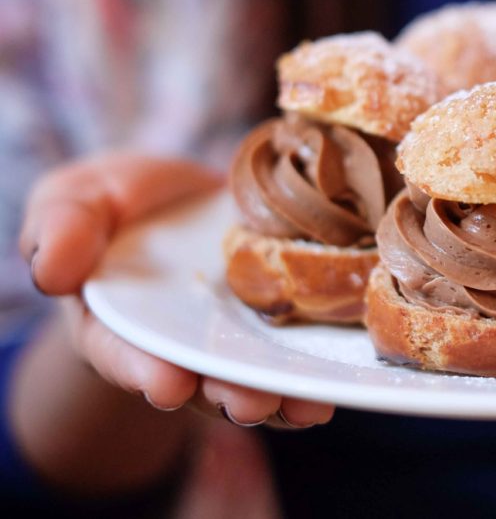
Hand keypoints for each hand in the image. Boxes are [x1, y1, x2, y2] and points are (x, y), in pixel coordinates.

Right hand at [20, 153, 334, 427]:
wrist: (187, 198)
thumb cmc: (120, 204)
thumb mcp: (79, 200)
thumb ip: (63, 229)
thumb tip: (52, 268)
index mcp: (118, 322)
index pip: (123, 353)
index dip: (143, 370)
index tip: (166, 383)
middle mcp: (179, 343)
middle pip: (199, 378)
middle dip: (223, 394)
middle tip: (246, 402)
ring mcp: (232, 339)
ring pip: (253, 377)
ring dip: (278, 396)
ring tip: (301, 405)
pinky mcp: (277, 324)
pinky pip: (296, 355)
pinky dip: (315, 373)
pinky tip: (336, 384)